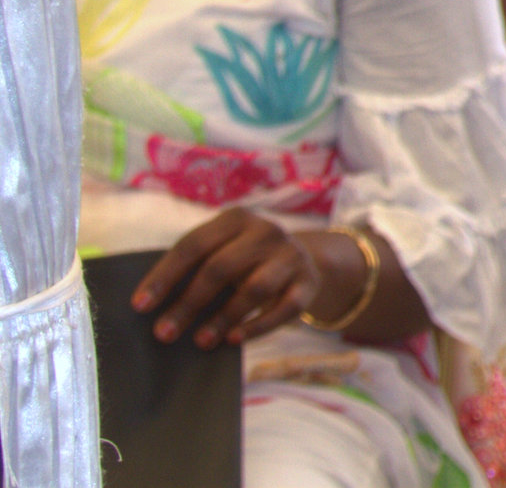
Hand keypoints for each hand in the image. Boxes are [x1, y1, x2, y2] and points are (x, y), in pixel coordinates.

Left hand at [132, 209, 323, 348]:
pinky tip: (233, 340)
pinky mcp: (308, 281)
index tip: (140, 306)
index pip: (193, 245)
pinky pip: (284, 308)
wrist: (300, 261)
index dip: (164, 276)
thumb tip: (148, 306)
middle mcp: (266, 231)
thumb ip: (194, 268)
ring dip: (222, 317)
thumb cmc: (243, 261)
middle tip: (164, 333)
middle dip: (188, 303)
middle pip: (220, 268)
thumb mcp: (222, 251)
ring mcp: (291, 255)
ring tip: (199, 341)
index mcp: (235, 219)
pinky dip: (257, 327)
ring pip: (254, 288)